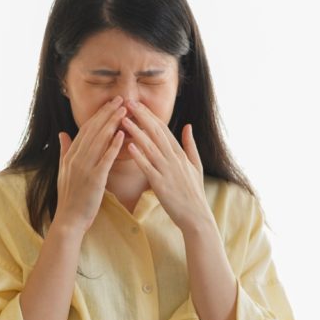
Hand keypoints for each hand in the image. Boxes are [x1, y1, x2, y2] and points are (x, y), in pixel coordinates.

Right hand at [52, 96, 127, 234]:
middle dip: (107, 113)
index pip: (85, 129)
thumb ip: (64, 151)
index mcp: (70, 155)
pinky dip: (114, 145)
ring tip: (125, 111)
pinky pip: (105, 158)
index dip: (98, 115)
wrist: (69, 219)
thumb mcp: (64, 171)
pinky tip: (122, 134)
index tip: (110, 104)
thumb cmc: (70, 197)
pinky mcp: (94, 179)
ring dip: (112, 123)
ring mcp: (84, 167)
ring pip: (99, 140)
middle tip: (121, 100)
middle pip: (93, 130)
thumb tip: (62, 134)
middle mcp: (76, 158)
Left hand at [121, 100, 212, 233]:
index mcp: (180, 154)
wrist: (196, 216)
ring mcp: (167, 171)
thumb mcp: (196, 165)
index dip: (150, 115)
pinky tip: (128, 146)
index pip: (163, 129)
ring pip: (149, 147)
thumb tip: (188, 126)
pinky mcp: (160, 185)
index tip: (138, 104)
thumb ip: (190, 145)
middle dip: (141, 116)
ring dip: (136, 132)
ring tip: (123, 120)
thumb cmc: (194, 192)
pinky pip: (148, 168)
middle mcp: (174, 159)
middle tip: (128, 103)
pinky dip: (139, 156)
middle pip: (155, 133)